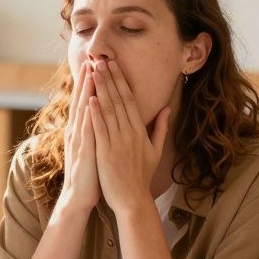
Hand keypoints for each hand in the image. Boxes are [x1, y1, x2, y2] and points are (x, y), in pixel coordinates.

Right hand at [57, 62, 100, 215]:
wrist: (78, 197)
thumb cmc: (91, 173)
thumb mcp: (96, 148)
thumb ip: (100, 131)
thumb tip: (106, 117)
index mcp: (83, 130)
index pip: (88, 101)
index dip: (93, 83)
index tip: (99, 64)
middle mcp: (78, 131)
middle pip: (83, 100)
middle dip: (88, 79)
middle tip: (92, 58)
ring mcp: (79, 141)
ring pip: (83, 111)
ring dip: (87, 91)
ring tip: (91, 72)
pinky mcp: (84, 152)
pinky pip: (86, 130)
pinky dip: (88, 115)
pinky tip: (91, 101)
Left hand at [89, 58, 170, 214]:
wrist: (133, 200)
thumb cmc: (142, 176)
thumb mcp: (156, 150)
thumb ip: (161, 128)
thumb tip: (167, 108)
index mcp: (140, 130)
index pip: (130, 99)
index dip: (121, 80)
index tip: (114, 64)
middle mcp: (130, 133)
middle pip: (119, 99)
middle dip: (110, 78)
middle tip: (101, 58)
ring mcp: (118, 142)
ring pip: (109, 110)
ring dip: (101, 89)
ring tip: (94, 71)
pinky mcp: (106, 152)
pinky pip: (101, 130)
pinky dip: (96, 114)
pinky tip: (91, 99)